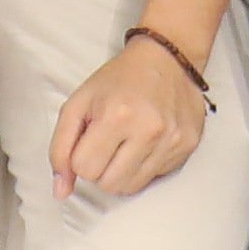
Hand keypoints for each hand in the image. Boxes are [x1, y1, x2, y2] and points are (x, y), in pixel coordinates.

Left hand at [49, 33, 210, 202]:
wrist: (166, 58)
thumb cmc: (119, 80)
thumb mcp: (78, 103)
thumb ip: (61, 148)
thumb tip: (61, 191)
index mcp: (117, 115)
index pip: (85, 169)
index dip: (82, 156)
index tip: (91, 138)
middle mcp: (149, 130)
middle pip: (109, 185)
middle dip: (101, 168)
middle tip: (107, 142)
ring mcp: (172, 140)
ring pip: (131, 188)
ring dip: (121, 172)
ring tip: (125, 144)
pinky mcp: (187, 146)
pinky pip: (154, 178)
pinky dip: (144, 166)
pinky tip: (146, 142)